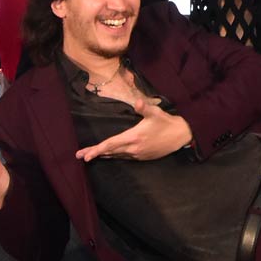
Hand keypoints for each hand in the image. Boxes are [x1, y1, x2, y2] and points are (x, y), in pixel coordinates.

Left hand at [76, 96, 192, 161]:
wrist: (180, 136)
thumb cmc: (166, 122)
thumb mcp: (156, 113)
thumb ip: (145, 108)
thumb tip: (137, 102)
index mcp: (134, 137)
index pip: (111, 144)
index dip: (97, 150)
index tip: (85, 155)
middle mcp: (133, 148)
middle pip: (110, 152)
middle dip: (95, 153)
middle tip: (80, 156)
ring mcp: (138, 154)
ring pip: (116, 156)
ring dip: (103, 155)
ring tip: (91, 156)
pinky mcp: (142, 157)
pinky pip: (124, 157)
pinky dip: (114, 156)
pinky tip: (110, 155)